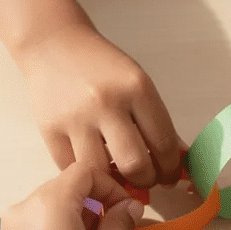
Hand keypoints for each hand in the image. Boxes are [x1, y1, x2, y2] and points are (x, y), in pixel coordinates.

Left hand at [0, 163, 144, 229]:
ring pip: (49, 207)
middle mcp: (24, 206)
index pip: (85, 171)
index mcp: (50, 201)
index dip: (110, 186)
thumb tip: (128, 207)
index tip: (124, 212)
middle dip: (93, 204)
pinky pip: (34, 226)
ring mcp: (9, 227)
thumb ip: (122, 222)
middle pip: (65, 188)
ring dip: (74, 219)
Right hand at [18, 25, 184, 187]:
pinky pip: (74, 169)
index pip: (164, 143)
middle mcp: (107, 103)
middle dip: (147, 181)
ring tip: (121, 178)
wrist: (52, 45)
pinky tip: (97, 167)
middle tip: (147, 179)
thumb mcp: (136, 82)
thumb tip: (179, 158)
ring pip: (103, 173)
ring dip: (116, 184)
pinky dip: (88, 174)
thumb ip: (157, 120)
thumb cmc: (100, 66)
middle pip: (135, 164)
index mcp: (136, 88)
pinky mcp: (50, 131)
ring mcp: (76, 119)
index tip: (170, 176)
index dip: (171, 168)